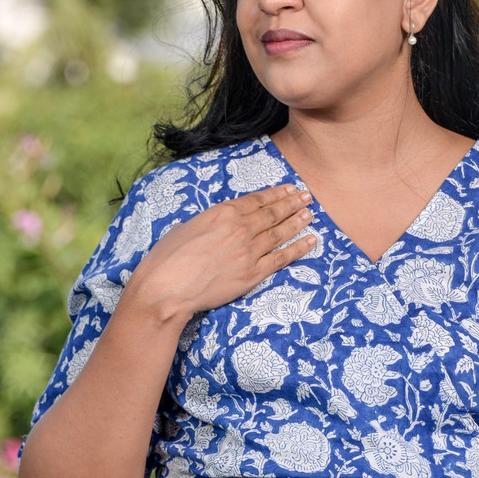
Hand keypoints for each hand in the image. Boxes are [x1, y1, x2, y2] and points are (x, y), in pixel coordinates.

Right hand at [127, 183, 315, 322]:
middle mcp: (240, 228)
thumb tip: (215, 226)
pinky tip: (311, 241)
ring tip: (310, 214)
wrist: (168, 288)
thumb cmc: (167, 258)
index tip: (289, 189)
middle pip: (273, 213)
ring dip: (298, 222)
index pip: (256, 200)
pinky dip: (298, 248)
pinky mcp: (253, 274)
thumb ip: (208, 223)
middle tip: (307, 196)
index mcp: (223, 213)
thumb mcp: (187, 227)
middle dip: (292, 203)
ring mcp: (249, 251)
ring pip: (280, 233)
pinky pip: (281, 258)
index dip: (276, 194)